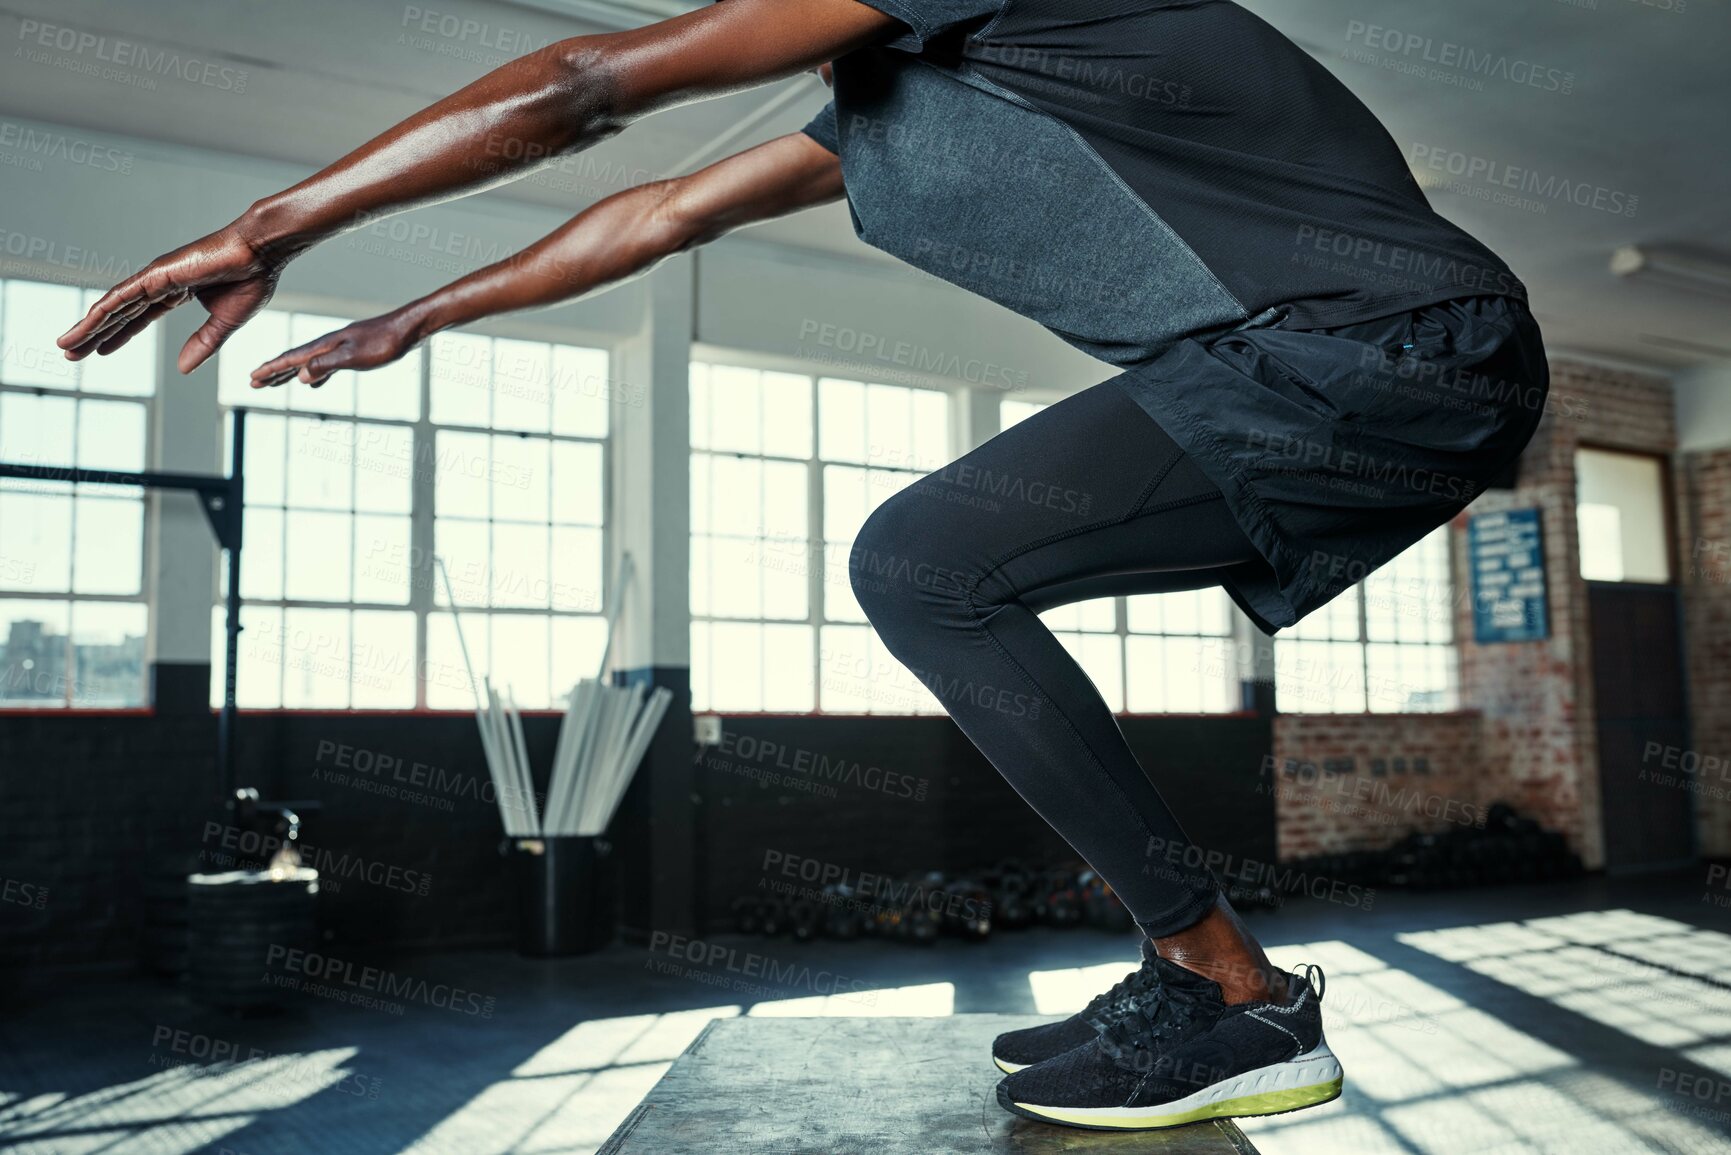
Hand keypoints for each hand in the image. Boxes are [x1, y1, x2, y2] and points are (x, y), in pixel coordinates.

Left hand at [57, 221, 288, 373]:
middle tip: (71, 352)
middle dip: (95, 335)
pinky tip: (85, 326)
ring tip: (66, 345)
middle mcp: (159, 284)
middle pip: (119, 315)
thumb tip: (183, 368)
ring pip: (114, 307)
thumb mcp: (225, 323)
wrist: (260, 253)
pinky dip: (102, 312)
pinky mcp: (156, 275)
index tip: (101, 351)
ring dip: (88, 327)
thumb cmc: (251, 278)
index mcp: (177, 293)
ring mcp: (155, 278)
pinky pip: (123, 297)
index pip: (139, 318)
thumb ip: (203, 344)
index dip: (119, 335)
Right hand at [249, 311, 419, 388]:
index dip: (271, 369)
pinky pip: (326, 366)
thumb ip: (327, 365)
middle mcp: (328, 345)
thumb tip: (301, 377)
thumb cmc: (385, 342)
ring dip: (291, 374)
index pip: (291, 359)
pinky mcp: (354, 352)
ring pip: (308, 364)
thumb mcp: (354, 357)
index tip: (252, 378)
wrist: (409, 328)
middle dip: (274, 372)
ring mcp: (340, 347)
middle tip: (254, 383)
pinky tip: (314, 383)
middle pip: (294, 360)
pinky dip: (315, 375)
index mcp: (325, 345)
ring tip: (275, 384)